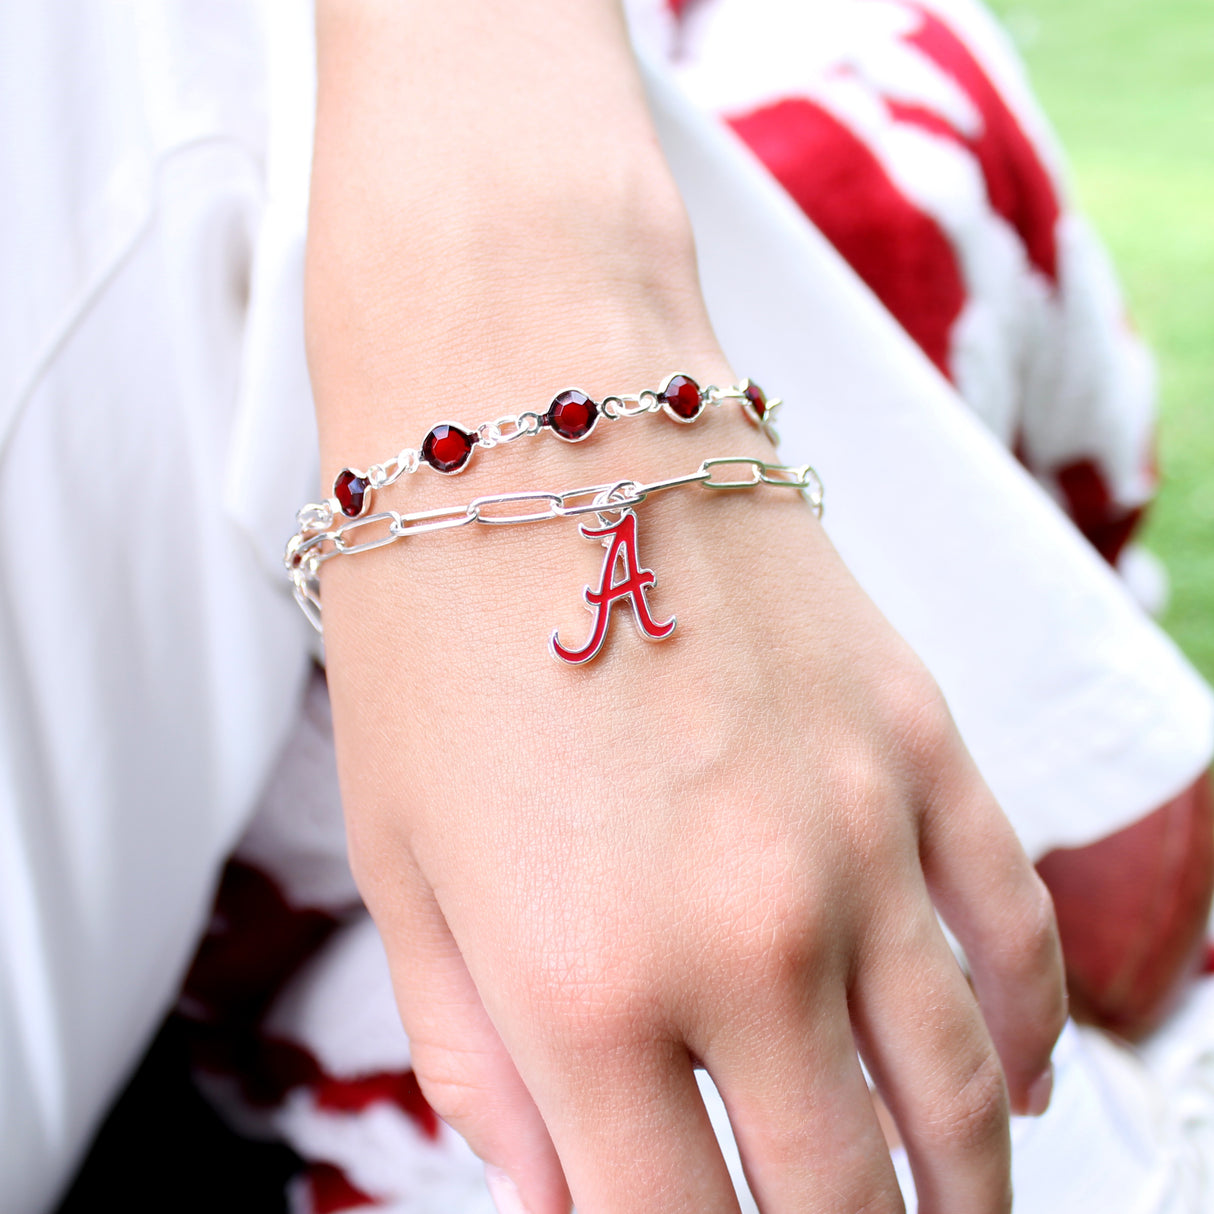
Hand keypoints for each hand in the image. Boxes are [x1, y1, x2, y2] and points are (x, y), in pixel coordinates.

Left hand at [308, 5, 1065, 1210]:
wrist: (533, 418)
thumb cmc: (434, 627)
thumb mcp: (399, 862)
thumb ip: (473, 1053)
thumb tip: (549, 1184)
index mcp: (585, 983)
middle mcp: (747, 934)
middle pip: (838, 1193)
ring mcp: (857, 836)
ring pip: (958, 1096)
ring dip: (958, 1193)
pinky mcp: (919, 741)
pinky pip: (1012, 930)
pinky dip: (1025, 1035)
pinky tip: (1013, 1085)